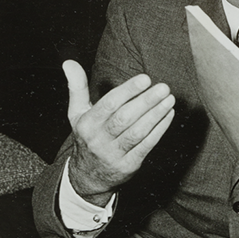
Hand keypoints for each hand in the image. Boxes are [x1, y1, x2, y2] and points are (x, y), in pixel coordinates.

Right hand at [63, 60, 175, 203]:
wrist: (88, 176)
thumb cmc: (87, 136)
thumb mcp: (77, 113)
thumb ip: (76, 87)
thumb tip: (69, 62)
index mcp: (86, 124)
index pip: (109, 104)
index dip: (128, 91)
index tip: (145, 79)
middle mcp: (98, 140)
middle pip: (125, 118)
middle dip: (146, 102)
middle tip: (163, 88)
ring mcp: (114, 154)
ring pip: (137, 132)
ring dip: (156, 115)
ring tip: (169, 99)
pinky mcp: (128, 165)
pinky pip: (146, 145)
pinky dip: (159, 130)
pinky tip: (168, 115)